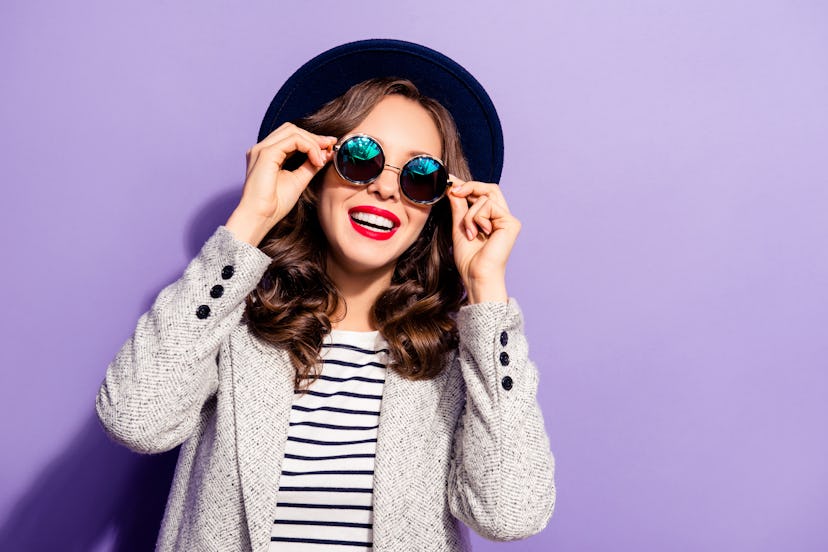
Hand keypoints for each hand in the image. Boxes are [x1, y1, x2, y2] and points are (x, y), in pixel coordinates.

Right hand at [227, 123, 336, 244]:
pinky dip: (309, 147)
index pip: (290, 137)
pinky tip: (316, 160)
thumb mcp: (298, 180)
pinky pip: (293, 140)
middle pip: (291, 129)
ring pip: (293, 132)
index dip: (311, 139)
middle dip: (313, 137)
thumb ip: (310, 165)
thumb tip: (325, 153)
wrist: (260, 217)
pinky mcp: (266, 153)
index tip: (329, 146)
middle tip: (330, 146)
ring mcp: (262, 149)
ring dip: (312, 142)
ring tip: (323, 158)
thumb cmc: (274, 205)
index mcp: (267, 155)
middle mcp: (262, 148)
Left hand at [447, 177, 520, 303]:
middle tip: (453, 190)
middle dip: (470, 186)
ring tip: (469, 232)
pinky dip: (477, 218)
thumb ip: (459, 208)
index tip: (450, 181)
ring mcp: (508, 220)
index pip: (483, 193)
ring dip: (470, 214)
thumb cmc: (469, 258)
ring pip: (485, 197)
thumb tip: (452, 188)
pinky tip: (479, 233)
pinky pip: (489, 205)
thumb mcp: (459, 227)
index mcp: (491, 218)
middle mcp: (502, 217)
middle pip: (490, 188)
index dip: (467, 185)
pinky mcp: (511, 222)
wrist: (476, 274)